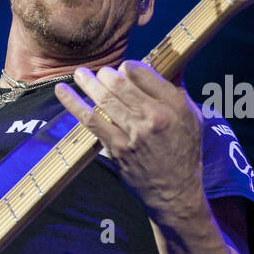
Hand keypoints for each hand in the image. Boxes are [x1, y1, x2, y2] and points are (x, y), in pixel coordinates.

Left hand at [56, 60, 204, 219]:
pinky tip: (62, 91)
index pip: (142, 72)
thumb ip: (176, 89)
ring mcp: (133, 133)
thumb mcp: (191, 116)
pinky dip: (74, 104)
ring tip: (79, 74)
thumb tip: (170, 62)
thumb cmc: (184, 151)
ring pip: (104, 99)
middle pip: (119, 83)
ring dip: (87, 83)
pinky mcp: (117, 148)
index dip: (128, 67)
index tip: (123, 70)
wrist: (175, 190)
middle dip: (106, 74)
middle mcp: (154, 116)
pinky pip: (91, 120)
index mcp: (174, 104)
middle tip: (100, 73)